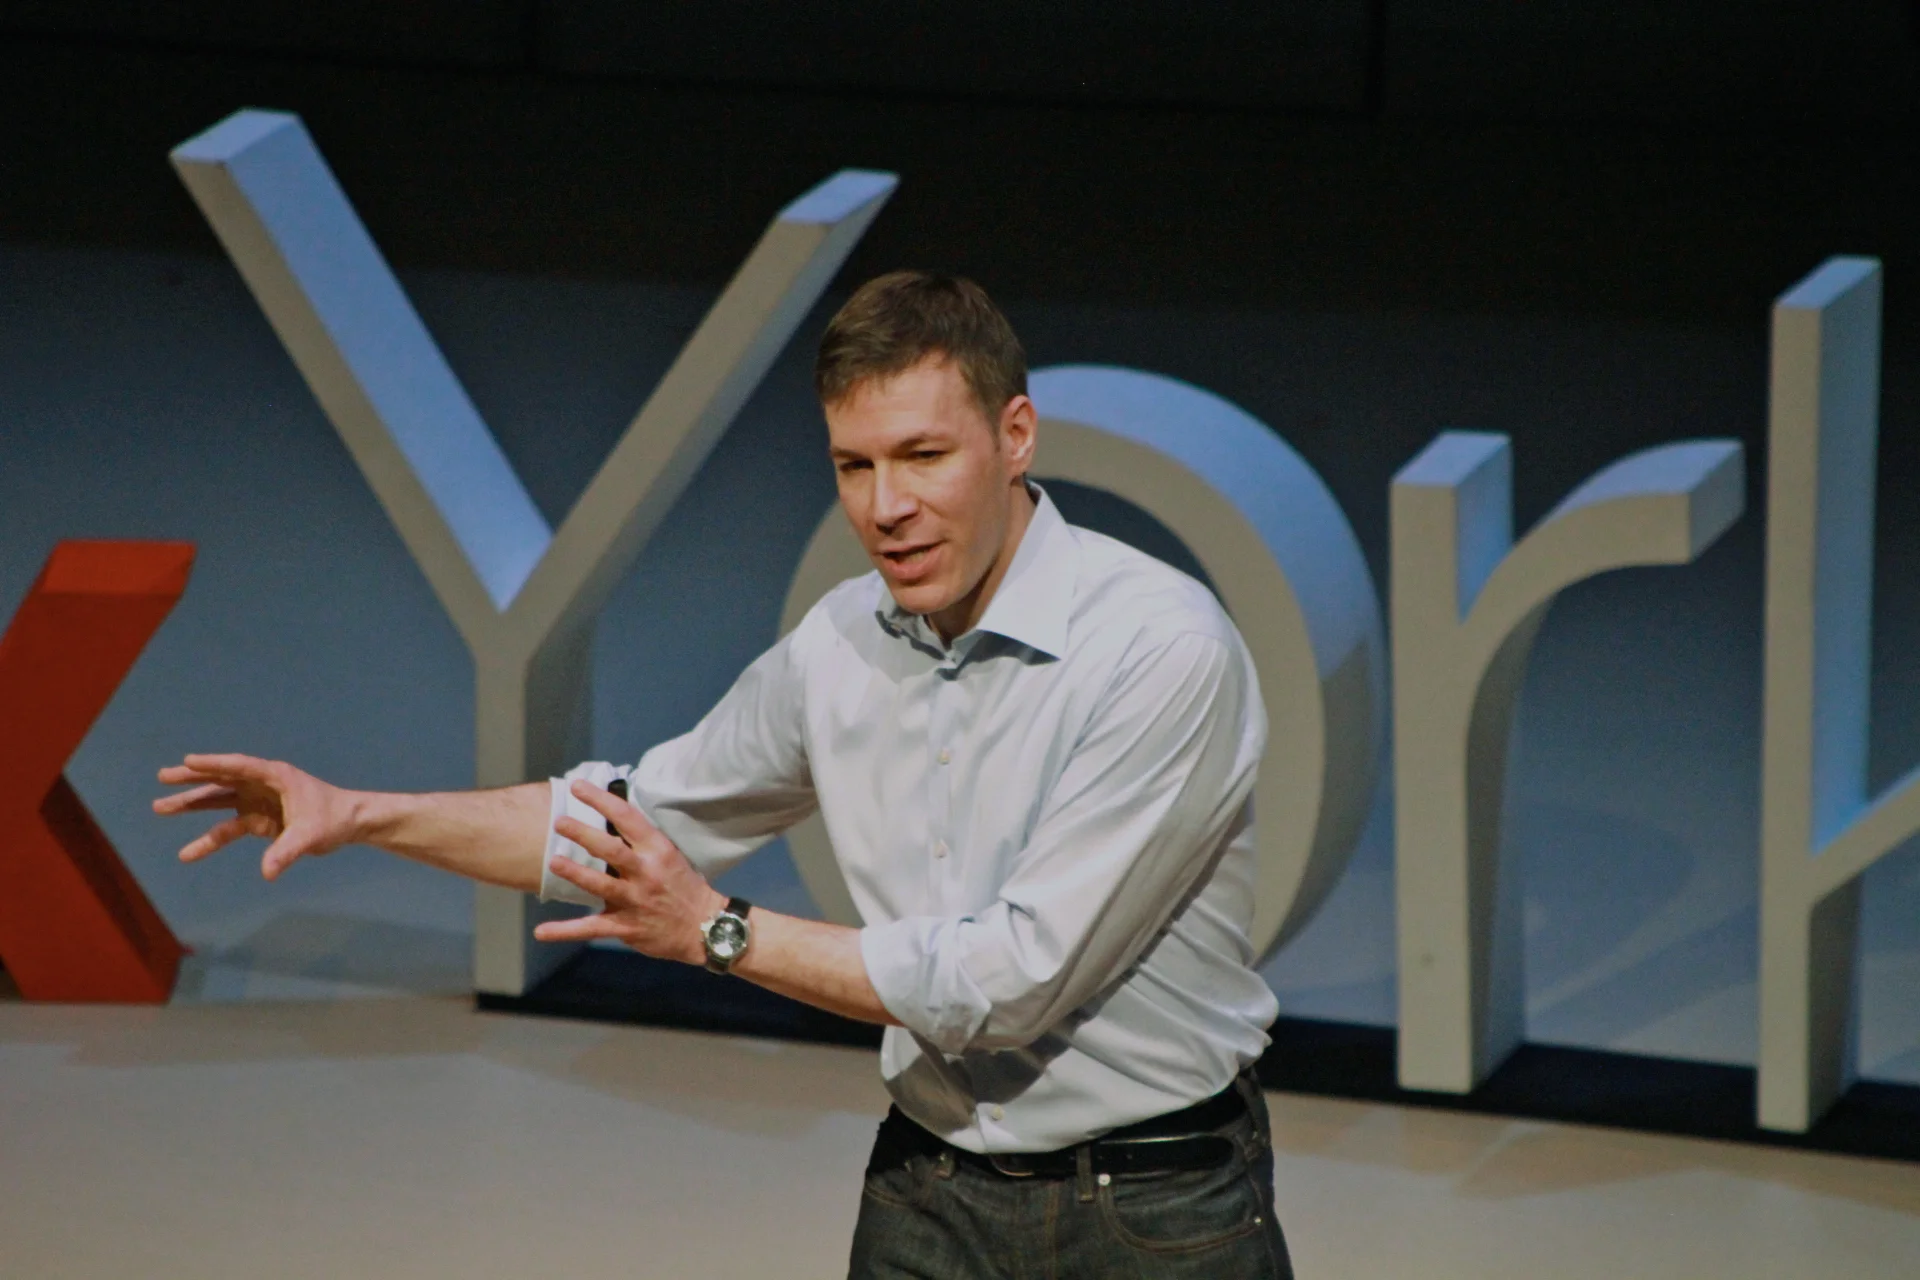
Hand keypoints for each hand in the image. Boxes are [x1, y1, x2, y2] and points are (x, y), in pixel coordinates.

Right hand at [154, 753, 362, 880]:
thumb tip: (267, 872)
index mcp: (275, 776)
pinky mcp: (257, 819)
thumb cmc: (334, 819)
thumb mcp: (311, 835)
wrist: (348, 824)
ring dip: (191, 803)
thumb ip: (287, 852)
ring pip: (218, 800)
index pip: (240, 766)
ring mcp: (257, 801)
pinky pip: (227, 829)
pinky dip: (209, 840)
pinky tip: (188, 853)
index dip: (214, 763)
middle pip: (222, 778)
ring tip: (160, 807)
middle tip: (163, 777)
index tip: (188, 761)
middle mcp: (262, 784)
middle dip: (192, 778)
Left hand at [533, 779, 726, 964]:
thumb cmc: (683, 885)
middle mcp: (646, 873)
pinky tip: (541, 931)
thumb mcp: (668, 855)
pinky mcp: (626, 927)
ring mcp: (635, 901)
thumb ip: (639, 843)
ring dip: (576, 873)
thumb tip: (605, 820)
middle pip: (611, 850)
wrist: (703, 926)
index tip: (578, 786)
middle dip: (584, 834)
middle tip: (560, 822)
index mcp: (657, 850)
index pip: (628, 818)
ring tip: (553, 861)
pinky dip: (565, 931)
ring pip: (601, 885)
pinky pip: (592, 928)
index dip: (601, 800)